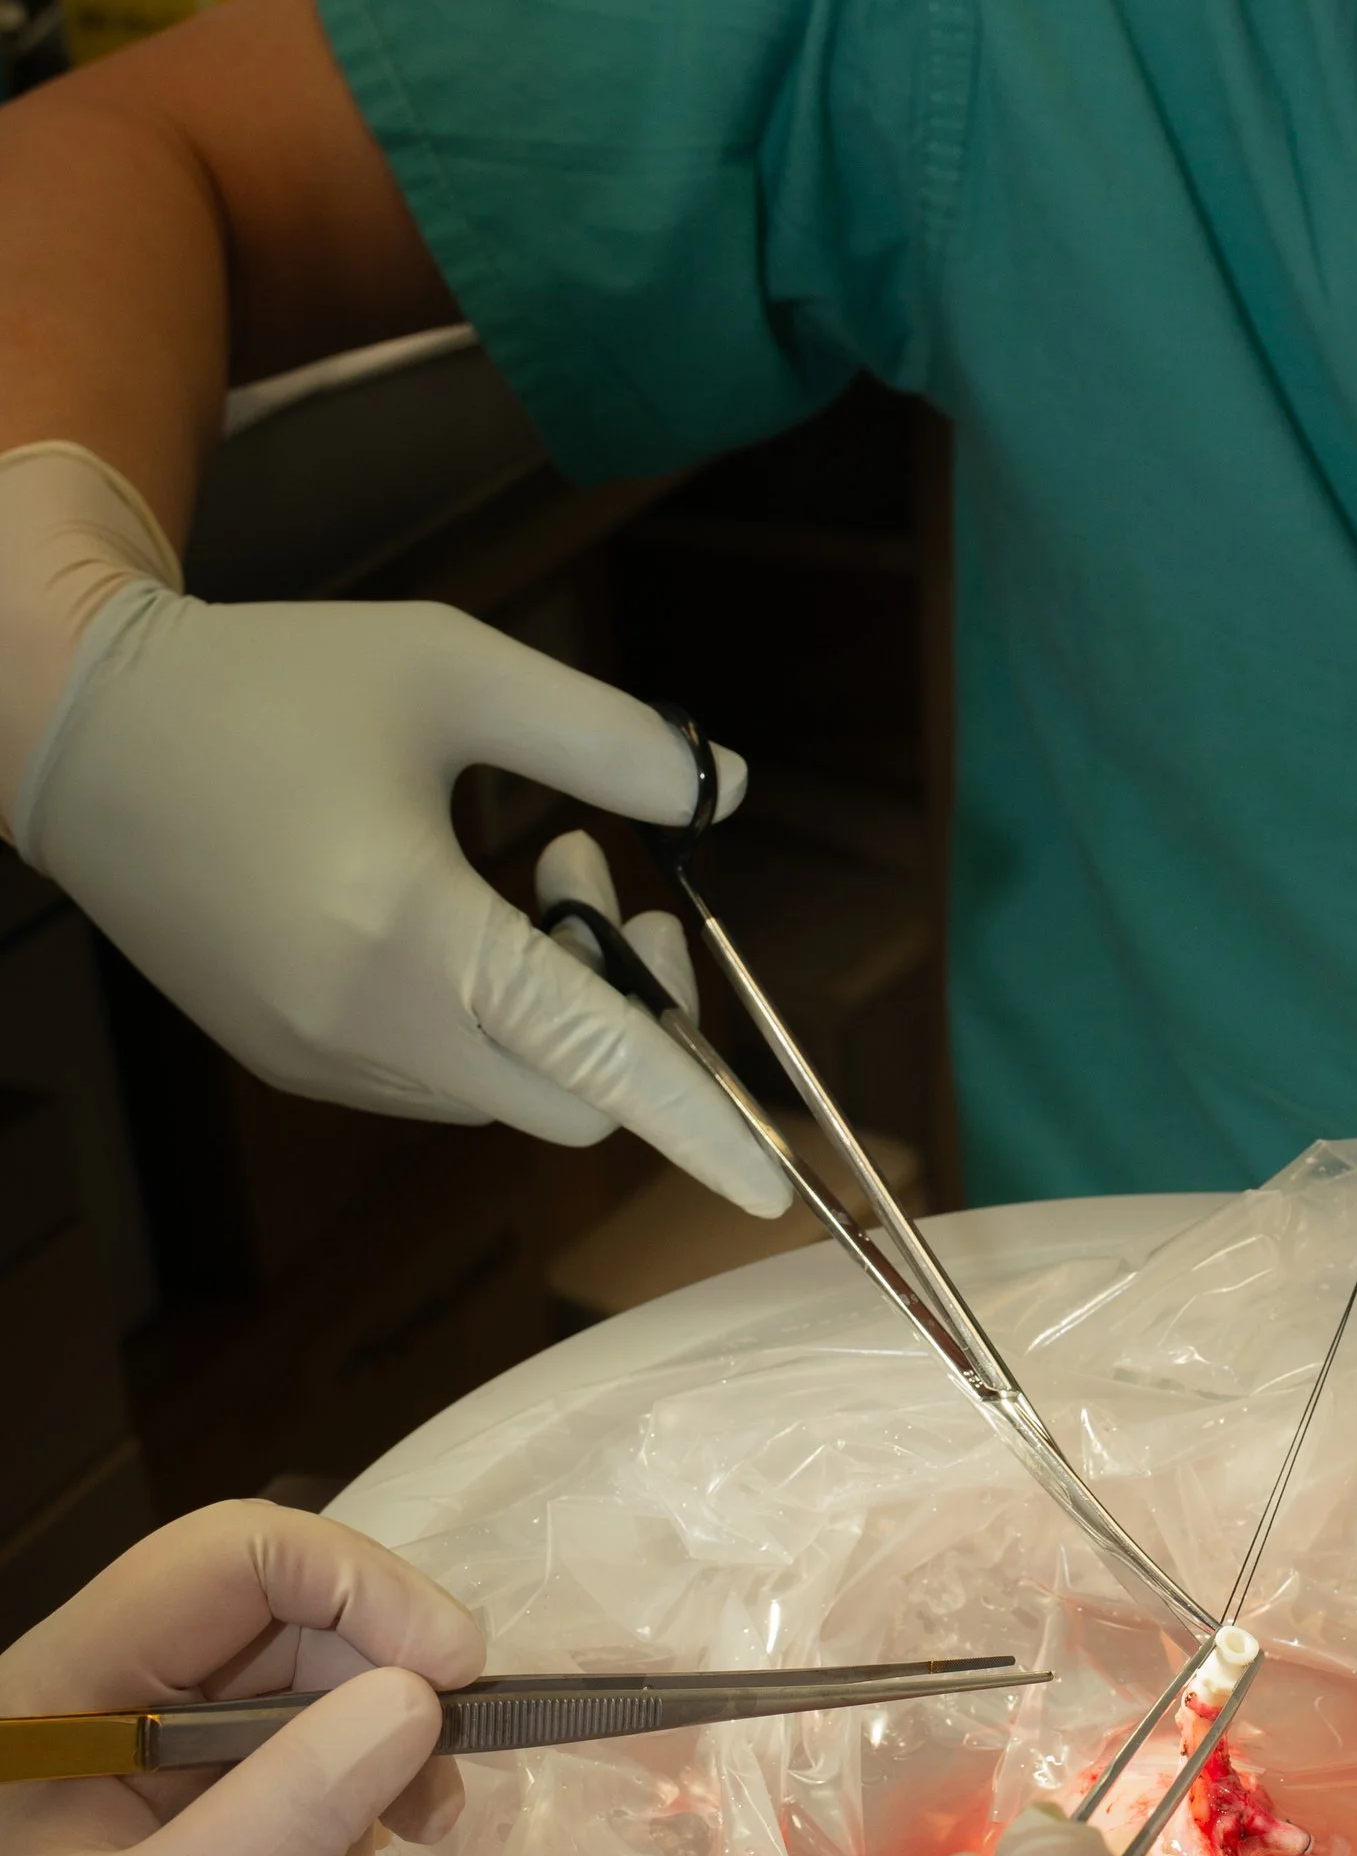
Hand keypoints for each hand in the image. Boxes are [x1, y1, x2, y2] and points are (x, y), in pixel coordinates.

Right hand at [0, 449, 782, 1212]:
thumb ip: (606, 735)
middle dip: (633, 1010)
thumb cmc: (273, 681)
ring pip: (508, 1090)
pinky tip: (448, 906)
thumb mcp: (455, 667)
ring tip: (517, 864)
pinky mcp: (291, 1061)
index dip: (701, 1123)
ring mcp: (320, 1060)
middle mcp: (363, 1027)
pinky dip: (485, 1017)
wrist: (81, 729)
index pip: (597, 1058)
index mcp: (411, 934)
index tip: (777, 1188)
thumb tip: (729, 792)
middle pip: (572, 1099)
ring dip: (555, 1002)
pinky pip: (437, 1076)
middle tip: (601, 865)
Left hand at [0, 1502, 483, 1855]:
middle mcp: (83, 1691)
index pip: (232, 1555)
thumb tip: (420, 1698)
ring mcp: (108, 1752)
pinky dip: (321, 1804)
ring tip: (406, 1846)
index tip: (456, 1682)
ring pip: (273, 1688)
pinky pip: (255, 1761)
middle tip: (444, 1796)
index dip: (363, 1588)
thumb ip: (298, 1807)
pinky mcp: (132, 1809)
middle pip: (265, 1616)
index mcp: (58, 1688)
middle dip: (377, 1683)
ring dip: (361, 1750)